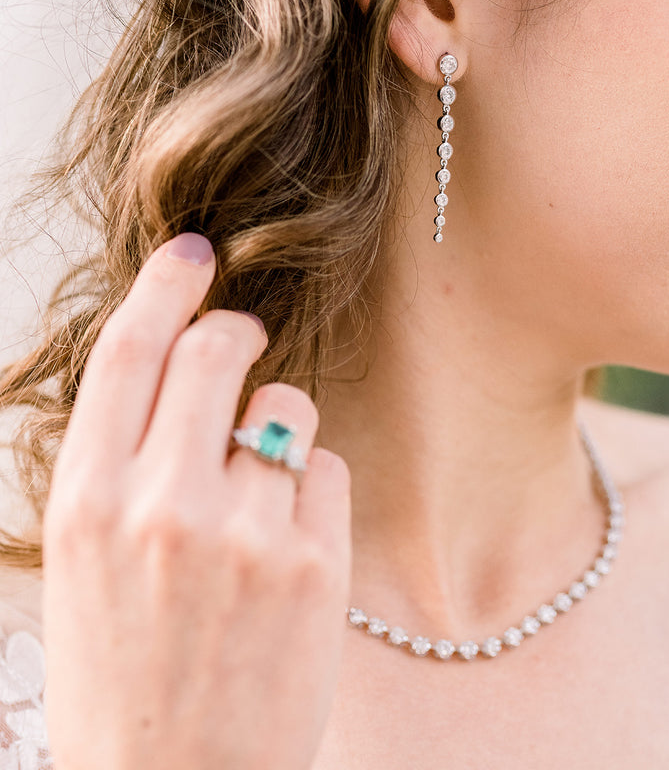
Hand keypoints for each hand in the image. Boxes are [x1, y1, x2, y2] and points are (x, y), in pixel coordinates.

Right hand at [41, 232, 351, 769]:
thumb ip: (123, 467)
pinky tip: (287, 549)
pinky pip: (325, 468)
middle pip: (217, 352)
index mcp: (86, 503)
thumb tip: (175, 369)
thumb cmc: (125, 674)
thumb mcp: (84, 566)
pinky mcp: (313, 560)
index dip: (164, 286)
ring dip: (275, 433)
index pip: (129, 353)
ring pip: (286, 409)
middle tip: (242, 342)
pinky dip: (311, 491)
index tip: (192, 252)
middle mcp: (162, 504)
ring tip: (253, 502)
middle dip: (236, 333)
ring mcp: (244, 531)